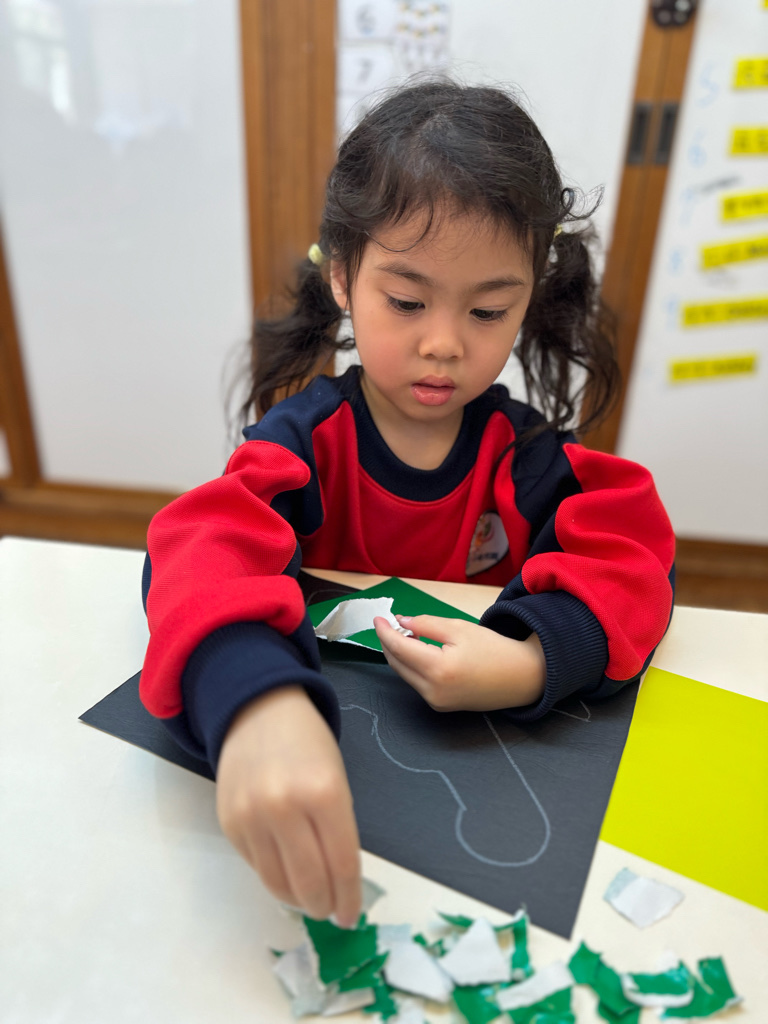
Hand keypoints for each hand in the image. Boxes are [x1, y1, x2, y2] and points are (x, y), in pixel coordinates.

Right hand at [216, 686, 360, 925]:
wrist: (259, 710)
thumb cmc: (309, 744)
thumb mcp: (337, 779)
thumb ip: (337, 829)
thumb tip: (338, 884)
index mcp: (325, 793)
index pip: (342, 865)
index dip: (349, 898)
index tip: (351, 915)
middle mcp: (285, 806)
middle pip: (309, 882)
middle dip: (324, 906)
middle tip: (331, 911)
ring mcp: (251, 816)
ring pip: (277, 883)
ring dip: (298, 900)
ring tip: (310, 899)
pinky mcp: (228, 823)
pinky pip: (255, 866)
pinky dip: (274, 877)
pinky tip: (286, 872)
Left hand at [374, 615, 545, 712]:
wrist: (520, 678)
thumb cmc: (493, 650)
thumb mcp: (459, 628)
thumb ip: (426, 624)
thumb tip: (401, 622)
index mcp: (438, 669)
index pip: (399, 648)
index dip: (385, 632)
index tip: (378, 618)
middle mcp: (433, 690)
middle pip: (396, 663)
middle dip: (389, 642)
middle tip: (389, 624)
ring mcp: (435, 701)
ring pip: (404, 674)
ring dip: (399, 654)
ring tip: (406, 634)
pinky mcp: (440, 705)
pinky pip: (416, 682)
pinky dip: (412, 665)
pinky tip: (418, 651)